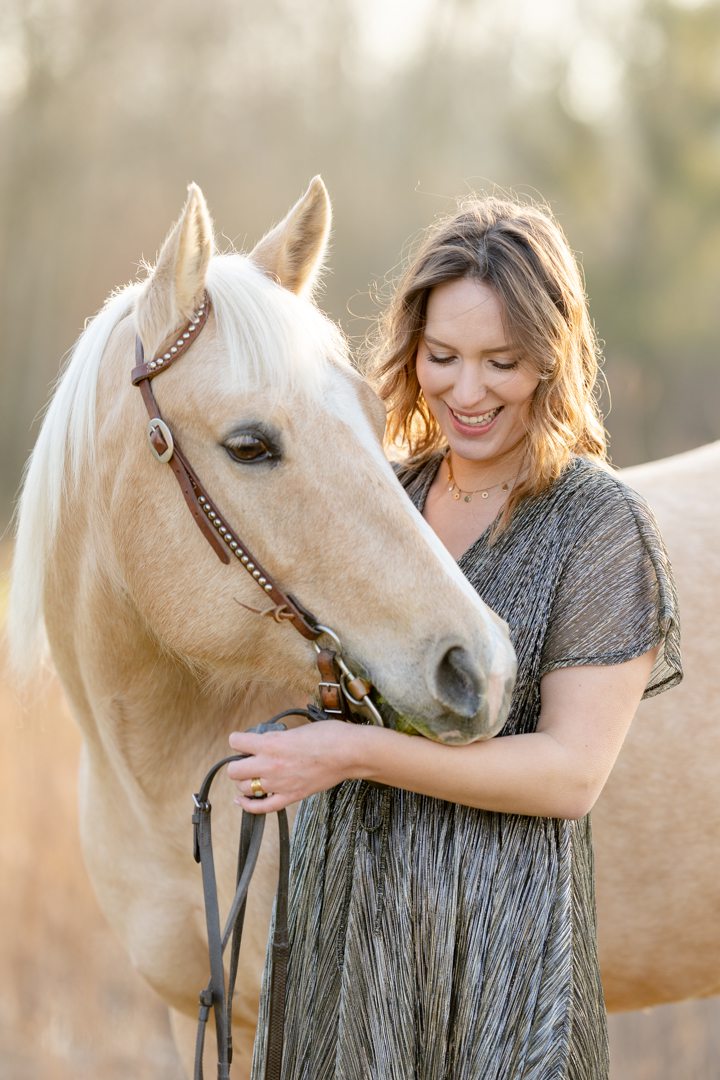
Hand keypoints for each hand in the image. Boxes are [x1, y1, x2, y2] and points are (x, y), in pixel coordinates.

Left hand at [227, 720, 358, 813]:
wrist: (348, 753)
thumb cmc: (328, 736)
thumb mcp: (296, 729)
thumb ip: (277, 738)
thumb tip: (266, 742)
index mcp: (271, 743)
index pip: (236, 742)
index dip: (237, 740)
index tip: (242, 741)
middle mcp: (270, 764)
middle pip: (234, 770)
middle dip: (237, 764)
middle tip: (246, 760)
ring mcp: (279, 783)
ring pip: (244, 788)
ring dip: (244, 782)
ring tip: (251, 776)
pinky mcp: (290, 796)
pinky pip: (261, 807)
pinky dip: (248, 805)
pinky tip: (242, 800)